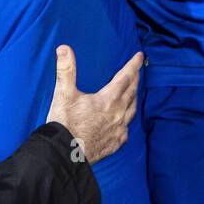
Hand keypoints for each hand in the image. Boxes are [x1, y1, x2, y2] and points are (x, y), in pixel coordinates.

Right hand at [45, 45, 142, 164]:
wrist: (66, 155)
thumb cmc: (65, 124)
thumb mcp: (63, 94)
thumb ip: (65, 70)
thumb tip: (64, 48)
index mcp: (108, 100)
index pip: (125, 77)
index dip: (133, 65)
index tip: (139, 56)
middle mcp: (118, 114)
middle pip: (132, 93)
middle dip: (135, 80)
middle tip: (137, 72)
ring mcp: (118, 130)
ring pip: (132, 111)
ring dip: (133, 99)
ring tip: (133, 94)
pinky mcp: (114, 144)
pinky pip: (126, 130)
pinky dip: (127, 121)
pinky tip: (124, 122)